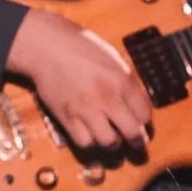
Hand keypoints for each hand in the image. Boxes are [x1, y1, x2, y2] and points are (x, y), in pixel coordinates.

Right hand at [7, 7, 152, 153]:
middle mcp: (107, 96)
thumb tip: (137, 105)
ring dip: (113, 144)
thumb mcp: (111, 59)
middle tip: (135, 143)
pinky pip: (85, 143)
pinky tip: (91, 135)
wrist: (47, 46)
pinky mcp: (68, 119)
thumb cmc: (80, 48)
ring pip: (109, 142)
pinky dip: (91, 143)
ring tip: (111, 138)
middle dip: (136, 141)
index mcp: (121, 79)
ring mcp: (86, 110)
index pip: (144, 113)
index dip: (145, 121)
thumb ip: (125, 81)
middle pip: (131, 132)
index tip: (141, 123)